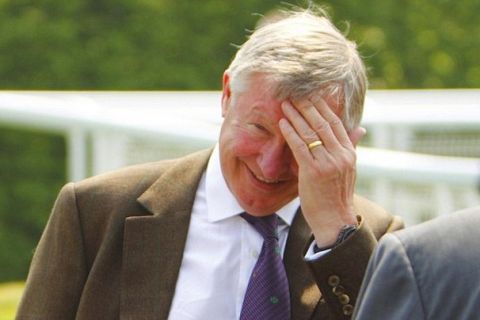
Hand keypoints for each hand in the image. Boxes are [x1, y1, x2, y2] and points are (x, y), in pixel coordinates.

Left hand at [279, 95, 364, 246]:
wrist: (335, 220)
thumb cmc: (338, 195)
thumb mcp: (349, 169)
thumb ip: (351, 147)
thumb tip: (360, 128)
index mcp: (349, 153)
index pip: (337, 123)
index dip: (323, 107)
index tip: (312, 95)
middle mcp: (341, 155)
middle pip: (322, 124)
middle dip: (308, 107)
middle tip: (295, 94)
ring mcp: (327, 163)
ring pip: (310, 132)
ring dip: (296, 116)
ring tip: (285, 104)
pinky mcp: (313, 171)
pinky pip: (300, 146)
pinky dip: (290, 133)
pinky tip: (282, 123)